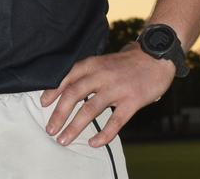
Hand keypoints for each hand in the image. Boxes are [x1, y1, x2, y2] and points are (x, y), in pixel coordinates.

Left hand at [40, 43, 173, 146]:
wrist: (156, 56)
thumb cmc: (127, 62)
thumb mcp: (103, 61)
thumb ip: (87, 74)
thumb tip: (66, 89)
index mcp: (92, 64)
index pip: (66, 78)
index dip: (53, 91)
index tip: (43, 104)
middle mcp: (101, 75)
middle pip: (73, 95)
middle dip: (59, 114)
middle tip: (50, 129)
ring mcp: (117, 88)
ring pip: (90, 110)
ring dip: (74, 127)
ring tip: (64, 140)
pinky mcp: (132, 100)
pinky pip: (115, 121)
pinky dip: (103, 134)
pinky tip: (94, 143)